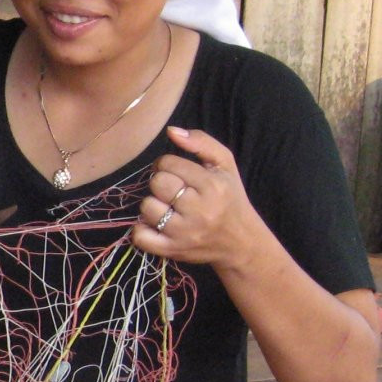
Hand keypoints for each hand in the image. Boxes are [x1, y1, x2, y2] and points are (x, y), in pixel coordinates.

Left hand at [130, 126, 262, 267]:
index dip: (167, 164)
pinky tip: (155, 225)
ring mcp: (184, 233)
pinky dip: (141, 229)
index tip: (175, 172)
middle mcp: (199, 210)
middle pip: (157, 184)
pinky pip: (140, 236)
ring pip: (147, 208)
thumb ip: (201, 142)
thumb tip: (171, 131)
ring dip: (153, 205)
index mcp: (212, 185)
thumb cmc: (229, 198)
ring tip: (168, 208)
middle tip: (171, 190)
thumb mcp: (225, 165)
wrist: (241, 242)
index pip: (168, 163)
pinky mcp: (172, 250)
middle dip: (160, 183)